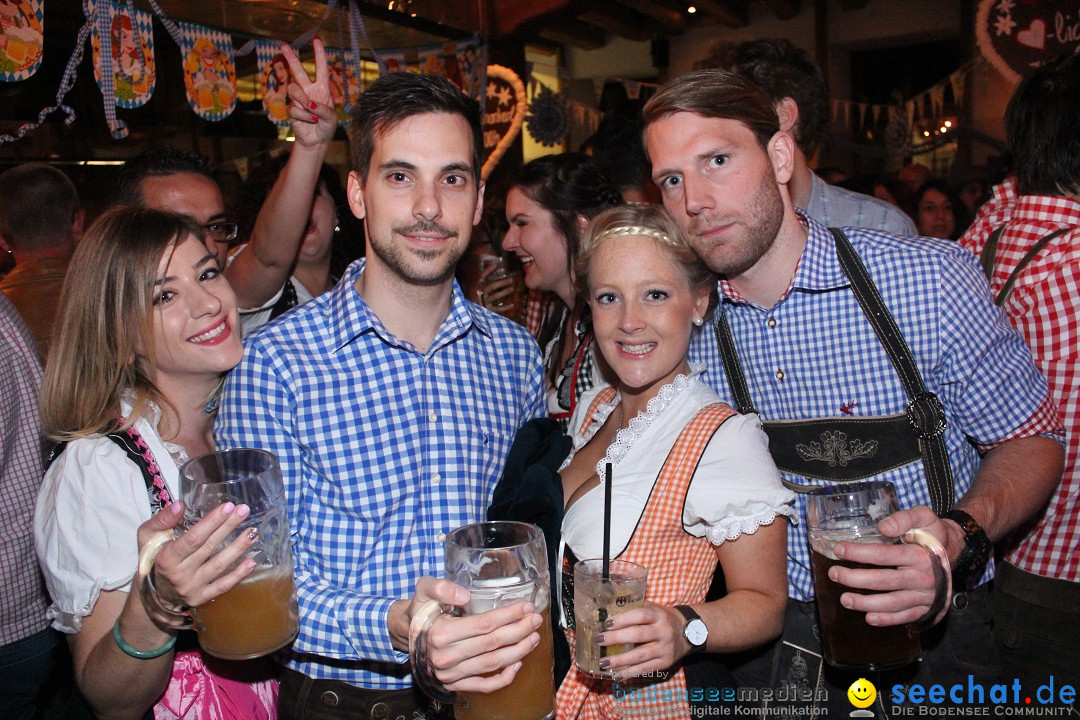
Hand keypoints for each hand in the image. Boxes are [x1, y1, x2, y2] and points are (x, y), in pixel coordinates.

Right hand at [145, 502, 258, 609]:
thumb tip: (180, 504)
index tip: (227, 507)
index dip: (212, 522)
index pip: (193, 538)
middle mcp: (180, 574)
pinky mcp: (201, 598)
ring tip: (253, 532)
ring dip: (238, 548)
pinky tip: (252, 561)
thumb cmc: (152, 557)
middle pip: (209, 548)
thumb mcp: (148, 536)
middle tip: (244, 510)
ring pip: (219, 566)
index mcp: (166, 558)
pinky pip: (222, 586)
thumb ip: (162, 520)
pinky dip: (238, 575)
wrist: (152, 592)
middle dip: (228, 527)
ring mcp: (192, 588)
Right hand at [280, 38, 335, 148]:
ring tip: (311, 110)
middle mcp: (309, 90)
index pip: (320, 68)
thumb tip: (309, 103)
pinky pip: (294, 108)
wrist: (317, 141)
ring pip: (293, 89)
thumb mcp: (331, 118)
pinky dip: (304, 116)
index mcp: (322, 88)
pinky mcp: (292, 110)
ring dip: (303, 100)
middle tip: (282, 45)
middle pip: (298, 71)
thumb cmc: (327, 127)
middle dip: (291, 58)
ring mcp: (299, 99)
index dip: (319, 54)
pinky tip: (310, 121)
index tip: (316, 40)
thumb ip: (322, 109)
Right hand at [409, 577, 542, 693]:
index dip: (508, 616)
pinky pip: (484, 685)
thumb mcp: (424, 590)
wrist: (407, 633)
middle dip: (519, 631)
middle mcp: (445, 657)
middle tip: (535, 620)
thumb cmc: (421, 609)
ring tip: (533, 637)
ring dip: (518, 651)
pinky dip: (504, 678)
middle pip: (492, 644)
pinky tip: (518, 663)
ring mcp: (450, 674)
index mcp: (440, 633)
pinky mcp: (454, 685)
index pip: (484, 625)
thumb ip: (441, 588)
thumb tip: (464, 595)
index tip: (525, 607)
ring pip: (492, 664)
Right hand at [477, 262, 521, 317]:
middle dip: (502, 282)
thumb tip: (495, 266)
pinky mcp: (487, 311)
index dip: (489, 270)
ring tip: (512, 288)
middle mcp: (480, 294)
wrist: (472, 313)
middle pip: (492, 286)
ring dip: (505, 292)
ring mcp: (483, 302)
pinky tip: (512, 305)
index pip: (482, 277)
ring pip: (495, 296)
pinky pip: (497, 309)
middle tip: (511, 279)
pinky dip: (505, 307)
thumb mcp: (480, 287)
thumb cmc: (479, 297)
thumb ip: (486, 279)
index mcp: (477, 287)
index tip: (497, 265)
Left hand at [592, 602, 688, 680]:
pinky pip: (646, 669)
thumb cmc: (664, 618)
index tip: (606, 623)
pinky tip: (617, 675)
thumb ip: (637, 608)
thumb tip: (610, 610)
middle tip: (599, 640)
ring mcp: (665, 649)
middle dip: (616, 638)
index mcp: (659, 615)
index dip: (623, 619)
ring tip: (603, 663)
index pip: (640, 615)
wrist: (689, 632)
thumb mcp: (655, 608)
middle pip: (638, 635)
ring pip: (640, 655)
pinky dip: (630, 673)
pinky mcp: (665, 663)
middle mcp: (663, 632)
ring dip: (620, 660)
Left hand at [830, 505, 949, 626]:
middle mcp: (923, 577)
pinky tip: (869, 617)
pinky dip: (887, 619)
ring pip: (893, 603)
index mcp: (919, 555)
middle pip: (884, 581)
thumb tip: (883, 527)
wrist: (956, 551)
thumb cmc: (932, 533)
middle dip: (855, 579)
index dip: (859, 553)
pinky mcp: (926, 607)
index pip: (883, 555)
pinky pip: (906, 616)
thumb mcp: (923, 516)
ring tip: (844, 599)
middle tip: (834, 574)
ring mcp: (925, 595)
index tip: (838, 550)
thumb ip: (904, 518)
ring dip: (866, 603)